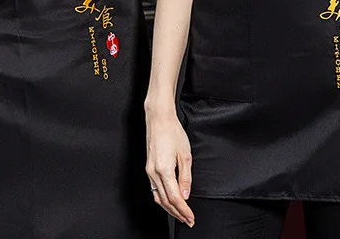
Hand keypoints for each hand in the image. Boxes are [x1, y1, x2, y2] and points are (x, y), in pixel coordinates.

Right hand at [145, 109, 194, 226]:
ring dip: (169, 208)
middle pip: (165, 201)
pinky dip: (163, 199)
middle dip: (177, 213)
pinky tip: (169, 200)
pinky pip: (155, 189)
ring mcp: (149, 171)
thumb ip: (185, 178)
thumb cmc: (172, 132)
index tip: (191, 218)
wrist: (159, 118)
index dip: (184, 211)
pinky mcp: (148, 167)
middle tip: (188, 220)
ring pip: (158, 197)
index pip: (175, 198)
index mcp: (164, 170)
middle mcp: (153, 173)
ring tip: (180, 214)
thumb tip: (185, 195)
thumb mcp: (185, 155)